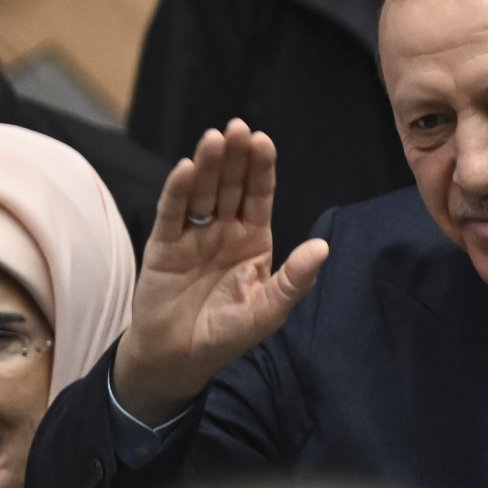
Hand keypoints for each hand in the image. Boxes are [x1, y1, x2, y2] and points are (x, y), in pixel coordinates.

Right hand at [113, 119, 328, 424]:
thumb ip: (294, 280)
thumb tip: (323, 247)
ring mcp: (192, 235)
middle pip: (230, 185)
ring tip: (214, 139)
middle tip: (238, 128)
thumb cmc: (227, 334)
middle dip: (235, 157)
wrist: (179, 358)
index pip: (258, 196)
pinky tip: (186, 168)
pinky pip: (172, 213)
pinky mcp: (164, 245)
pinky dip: (178, 190)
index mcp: (252, 240)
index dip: (261, 169)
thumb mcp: (268, 311)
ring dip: (208, 165)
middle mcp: (223, 231)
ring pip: (202, 192)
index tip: (263, 142)